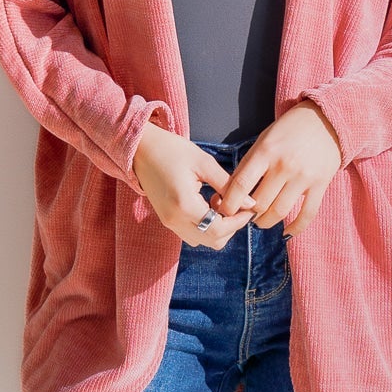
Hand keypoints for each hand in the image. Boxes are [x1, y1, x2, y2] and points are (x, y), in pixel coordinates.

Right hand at [131, 122, 259, 250]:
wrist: (140, 150)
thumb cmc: (172, 150)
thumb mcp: (204, 163)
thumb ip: (228, 185)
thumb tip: (251, 203)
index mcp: (184, 205)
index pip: (220, 229)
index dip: (239, 221)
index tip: (249, 207)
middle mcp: (175, 220)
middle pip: (213, 241)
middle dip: (231, 227)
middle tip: (237, 206)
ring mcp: (169, 223)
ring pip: (203, 241)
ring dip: (218, 228)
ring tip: (218, 203)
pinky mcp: (166, 221)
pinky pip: (192, 235)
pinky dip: (205, 227)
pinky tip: (206, 206)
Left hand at [207, 101, 341, 237]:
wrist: (326, 119)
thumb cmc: (289, 130)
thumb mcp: (263, 140)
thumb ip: (248, 165)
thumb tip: (229, 194)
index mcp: (266, 152)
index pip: (240, 185)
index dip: (229, 204)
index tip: (224, 212)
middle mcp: (284, 166)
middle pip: (259, 203)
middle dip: (247, 214)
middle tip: (244, 216)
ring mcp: (303, 176)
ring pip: (279, 212)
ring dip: (265, 222)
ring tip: (260, 222)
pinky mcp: (321, 184)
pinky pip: (307, 214)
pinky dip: (295, 228)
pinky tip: (286, 232)